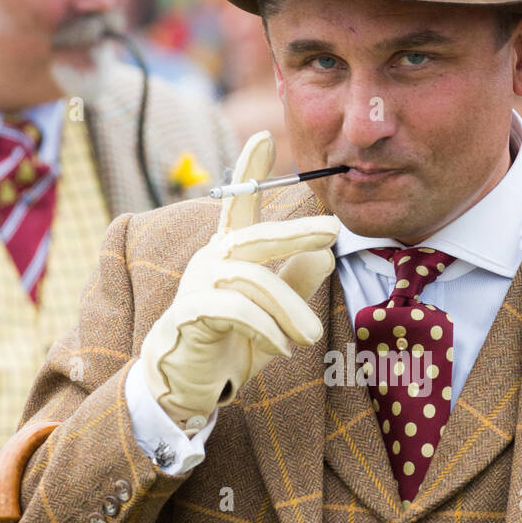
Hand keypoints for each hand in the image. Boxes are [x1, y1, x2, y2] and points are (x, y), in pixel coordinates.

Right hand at [139, 131, 339, 427]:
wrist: (187, 388)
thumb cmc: (230, 347)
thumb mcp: (274, 317)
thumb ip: (296, 285)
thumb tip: (329, 257)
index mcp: (229, 255)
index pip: (239, 205)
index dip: (248, 169)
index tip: (265, 133)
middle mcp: (210, 261)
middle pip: (256, 236)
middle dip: (296, 232)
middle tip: (333, 230)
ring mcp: (197, 285)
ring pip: (253, 280)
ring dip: (289, 309)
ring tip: (311, 336)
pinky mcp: (190, 314)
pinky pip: (236, 310)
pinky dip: (266, 329)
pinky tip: (282, 347)